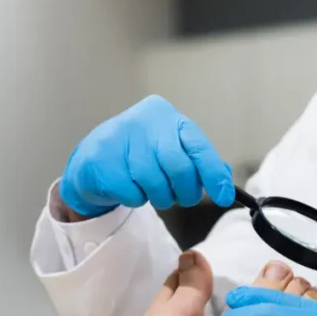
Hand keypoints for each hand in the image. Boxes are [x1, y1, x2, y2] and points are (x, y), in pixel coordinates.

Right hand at [60, 95, 233, 215]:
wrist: (92, 159)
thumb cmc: (138, 154)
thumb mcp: (170, 149)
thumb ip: (196, 161)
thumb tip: (225, 180)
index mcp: (166, 116)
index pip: (198, 146)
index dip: (214, 174)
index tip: (225, 196)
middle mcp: (144, 121)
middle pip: (179, 168)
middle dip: (185, 191)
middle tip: (182, 197)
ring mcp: (120, 140)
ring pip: (156, 184)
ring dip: (159, 197)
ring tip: (151, 189)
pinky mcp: (102, 162)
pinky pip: (134, 194)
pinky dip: (136, 199)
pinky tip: (129, 187)